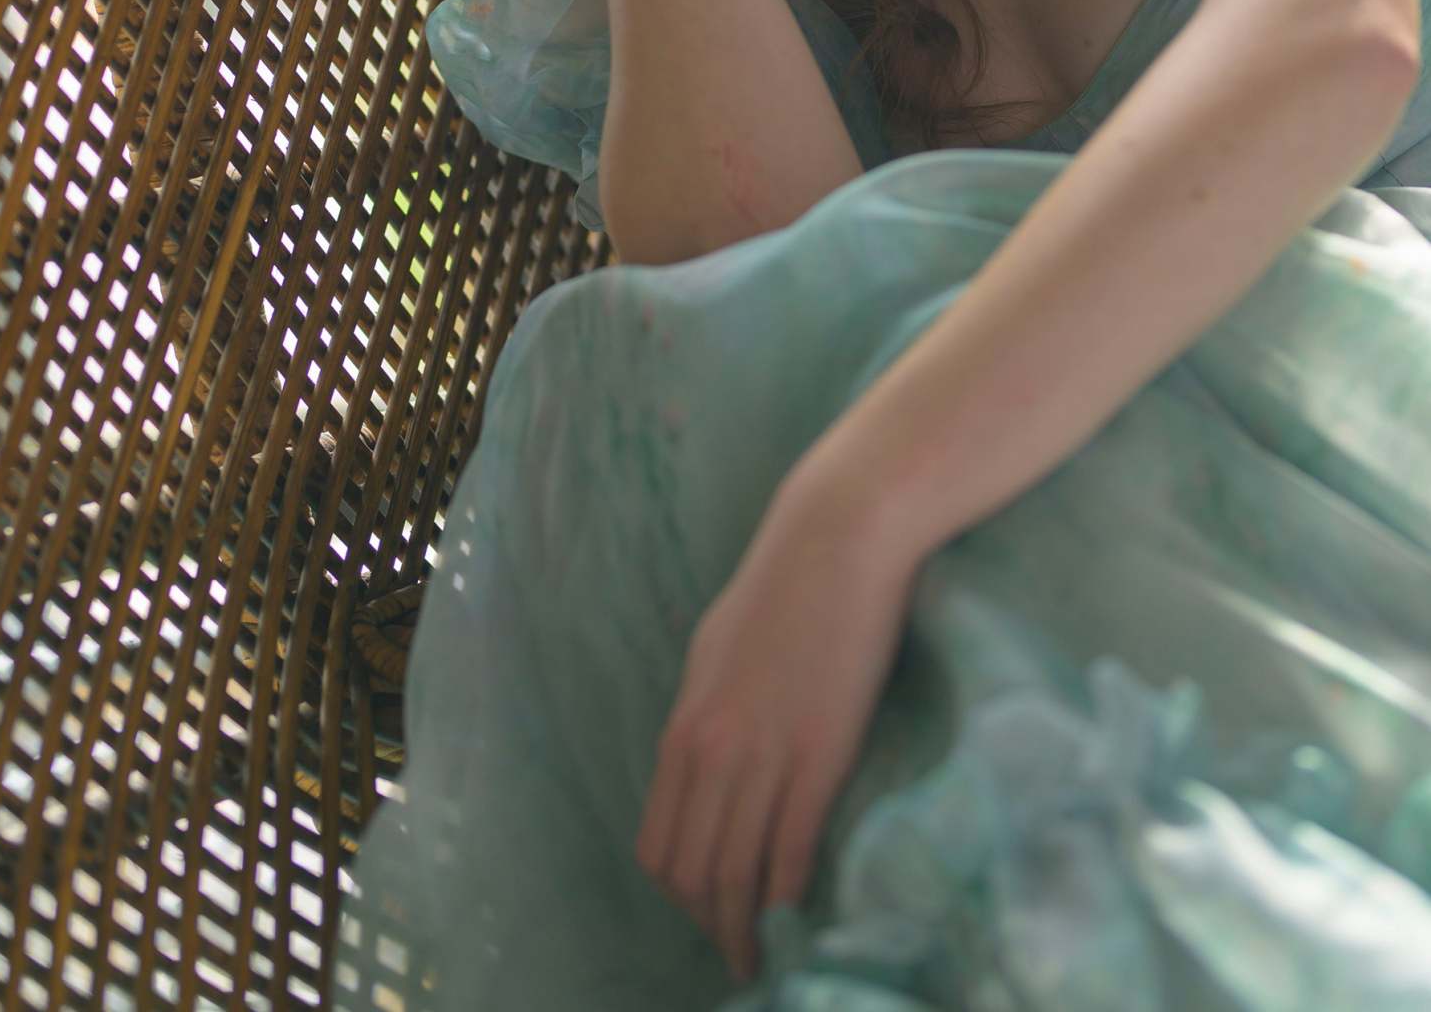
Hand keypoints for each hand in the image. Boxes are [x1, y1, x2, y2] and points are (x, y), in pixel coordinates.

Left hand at [634, 465, 917, 985]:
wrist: (837, 539)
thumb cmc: (782, 585)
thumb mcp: (717, 649)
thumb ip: (708, 712)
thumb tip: (706, 759)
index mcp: (685, 726)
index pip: (659, 843)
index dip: (678, 893)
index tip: (705, 914)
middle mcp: (711, 750)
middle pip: (690, 872)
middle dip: (709, 924)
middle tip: (739, 951)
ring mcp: (763, 755)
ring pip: (735, 875)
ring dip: (745, 930)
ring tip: (764, 958)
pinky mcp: (819, 755)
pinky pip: (790, 851)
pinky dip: (788, 896)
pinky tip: (799, 917)